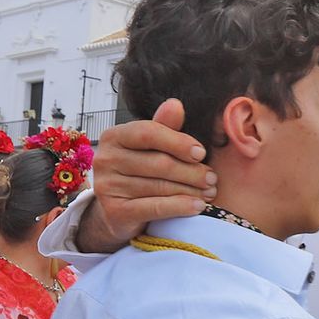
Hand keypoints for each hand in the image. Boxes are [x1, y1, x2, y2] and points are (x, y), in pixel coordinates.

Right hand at [82, 99, 213, 251]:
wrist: (117, 214)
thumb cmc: (138, 175)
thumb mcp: (149, 148)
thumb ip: (163, 128)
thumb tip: (175, 104)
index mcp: (113, 137)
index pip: (148, 133)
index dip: (178, 142)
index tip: (201, 152)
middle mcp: (105, 159)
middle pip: (158, 162)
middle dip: (191, 171)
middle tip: (212, 178)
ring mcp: (107, 186)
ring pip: (160, 186)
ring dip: (191, 190)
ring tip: (209, 192)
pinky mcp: (115, 212)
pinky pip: (155, 207)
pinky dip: (181, 207)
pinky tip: (198, 206)